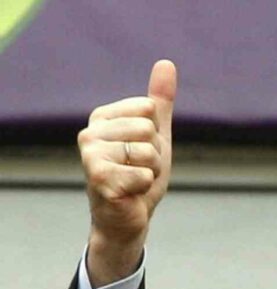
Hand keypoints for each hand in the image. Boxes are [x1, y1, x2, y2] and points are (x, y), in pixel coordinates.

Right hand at [78, 60, 176, 286]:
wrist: (128, 217)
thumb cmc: (139, 175)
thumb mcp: (156, 135)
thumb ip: (160, 101)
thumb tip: (166, 63)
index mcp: (103, 117)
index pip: (149, 108)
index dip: (156, 134)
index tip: (142, 150)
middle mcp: (90, 132)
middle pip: (149, 129)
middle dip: (155, 154)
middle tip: (139, 169)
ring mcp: (91, 155)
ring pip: (148, 152)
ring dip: (150, 172)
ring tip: (134, 180)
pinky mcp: (98, 178)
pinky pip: (144, 174)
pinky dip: (144, 187)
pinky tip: (129, 193)